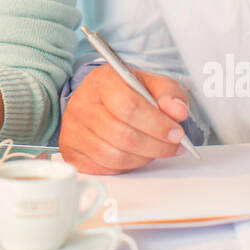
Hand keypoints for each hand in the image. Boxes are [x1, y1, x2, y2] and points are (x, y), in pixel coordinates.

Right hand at [59, 65, 190, 174]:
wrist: (99, 99)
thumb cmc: (127, 92)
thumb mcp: (151, 83)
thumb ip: (170, 93)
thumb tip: (178, 111)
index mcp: (102, 80)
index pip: (130, 107)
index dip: (157, 125)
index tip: (176, 133)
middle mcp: (82, 104)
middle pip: (123, 135)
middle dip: (156, 146)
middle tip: (172, 146)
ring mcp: (73, 129)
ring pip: (114, 156)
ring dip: (143, 158)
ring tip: (155, 149)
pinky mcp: (70, 150)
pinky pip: (104, 168)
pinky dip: (126, 166)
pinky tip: (135, 155)